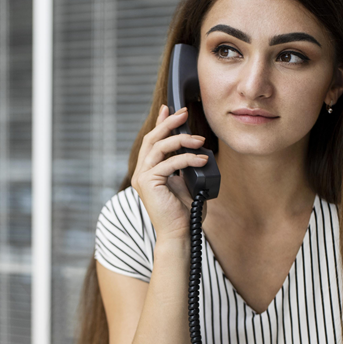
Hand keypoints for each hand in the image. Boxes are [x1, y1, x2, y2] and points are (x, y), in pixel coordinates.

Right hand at [130, 104, 211, 241]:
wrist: (179, 234)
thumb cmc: (184, 213)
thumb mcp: (186, 183)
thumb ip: (186, 167)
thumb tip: (197, 149)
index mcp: (148, 173)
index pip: (152, 142)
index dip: (160, 123)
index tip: (170, 109)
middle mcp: (141, 173)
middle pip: (152, 139)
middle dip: (169, 123)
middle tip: (184, 113)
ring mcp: (142, 178)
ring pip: (158, 147)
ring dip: (181, 140)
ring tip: (200, 140)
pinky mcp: (148, 183)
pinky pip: (168, 163)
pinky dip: (187, 159)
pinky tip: (202, 160)